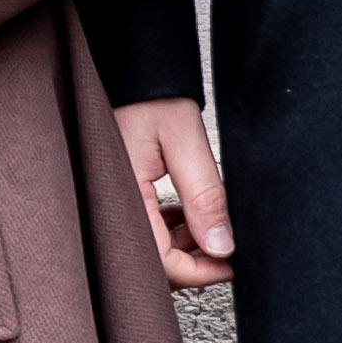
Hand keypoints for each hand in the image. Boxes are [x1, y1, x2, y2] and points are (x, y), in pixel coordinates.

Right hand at [110, 97, 237, 292]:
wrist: (128, 71)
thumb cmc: (147, 94)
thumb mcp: (183, 138)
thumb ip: (204, 194)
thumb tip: (222, 244)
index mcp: (123, 195)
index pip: (159, 261)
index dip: (198, 272)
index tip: (229, 266)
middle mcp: (112, 204)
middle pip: (153, 261)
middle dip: (193, 262)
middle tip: (224, 250)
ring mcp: (114, 201)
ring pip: (151, 247)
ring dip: (183, 245)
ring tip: (211, 226)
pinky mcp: (120, 194)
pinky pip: (146, 227)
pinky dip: (171, 229)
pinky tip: (189, 215)